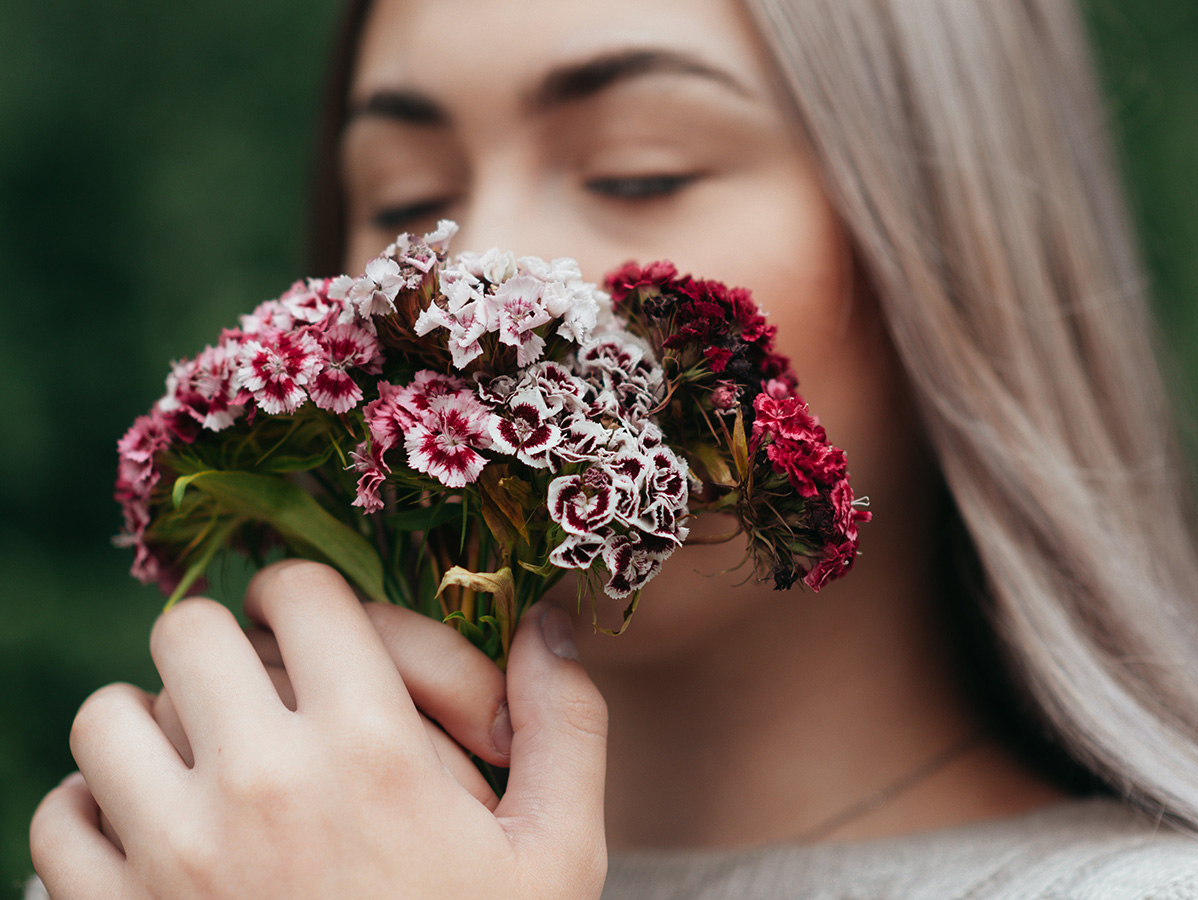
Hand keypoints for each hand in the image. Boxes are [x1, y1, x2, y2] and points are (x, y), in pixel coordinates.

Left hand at [30, 560, 607, 898]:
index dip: (315, 602)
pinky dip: (97, 813)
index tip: (331, 646)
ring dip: (158, 728)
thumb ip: (566, 723)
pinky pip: (58, 817)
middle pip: (190, 632)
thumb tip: (550, 620)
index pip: (299, 591)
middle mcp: (259, 786)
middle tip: (276, 700)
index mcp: (371, 752)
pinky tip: (161, 838)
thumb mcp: (556, 854)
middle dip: (233, 651)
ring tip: (216, 768)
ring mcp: (170, 858)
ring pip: (110, 714)